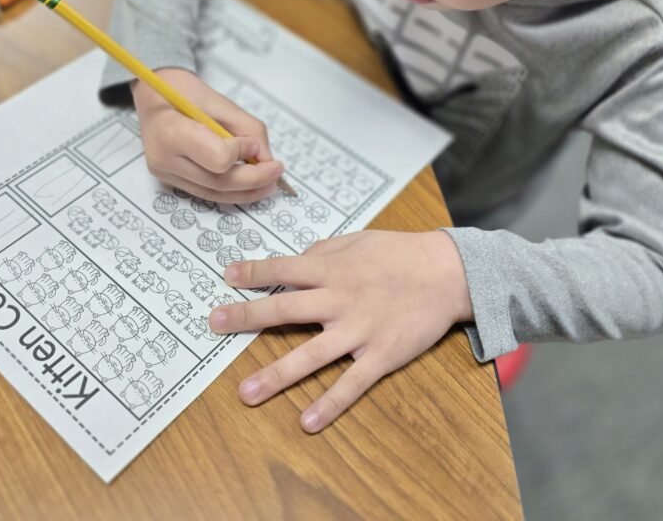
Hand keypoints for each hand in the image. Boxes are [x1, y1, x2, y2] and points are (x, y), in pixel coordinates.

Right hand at [133, 68, 282, 201]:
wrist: (154, 96)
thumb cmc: (185, 93)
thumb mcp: (221, 102)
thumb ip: (249, 130)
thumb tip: (267, 160)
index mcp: (172, 131)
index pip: (217, 158)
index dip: (241, 153)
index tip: (252, 144)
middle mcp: (164, 159)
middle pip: (218, 182)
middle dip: (254, 180)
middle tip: (277, 170)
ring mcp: (164, 173)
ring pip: (214, 193)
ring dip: (247, 191)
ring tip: (269, 182)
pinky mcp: (169, 181)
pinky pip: (206, 192)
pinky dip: (231, 190)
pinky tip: (249, 183)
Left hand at [209, 229, 472, 432]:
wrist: (447, 272)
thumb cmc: (400, 253)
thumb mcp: (358, 241)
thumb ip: (325, 252)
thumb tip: (296, 260)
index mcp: (332, 269)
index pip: (284, 269)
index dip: (254, 273)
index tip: (227, 276)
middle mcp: (339, 299)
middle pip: (285, 310)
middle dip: (247, 317)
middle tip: (215, 323)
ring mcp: (359, 329)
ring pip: (311, 355)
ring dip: (276, 374)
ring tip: (246, 392)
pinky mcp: (380, 354)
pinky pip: (352, 383)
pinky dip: (331, 403)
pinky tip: (308, 421)